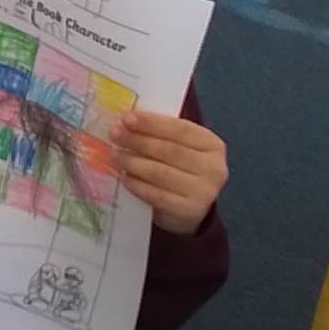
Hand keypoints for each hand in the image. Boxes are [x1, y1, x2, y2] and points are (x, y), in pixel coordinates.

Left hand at [111, 111, 226, 234]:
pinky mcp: (189, 211)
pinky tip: (124, 177)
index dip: (152, 123)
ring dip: (133, 162)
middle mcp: (214, 168)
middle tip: (115, 134)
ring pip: (161, 172)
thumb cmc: (180, 169)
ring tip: (116, 155)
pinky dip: (137, 185)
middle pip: (169, 150)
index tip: (127, 118)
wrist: (189, 209)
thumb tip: (128, 119)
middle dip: (138, 140)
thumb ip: (161, 133)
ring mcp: (204, 192)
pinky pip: (157, 195)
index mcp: (213, 145)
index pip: (180, 129)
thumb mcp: (180, 147)